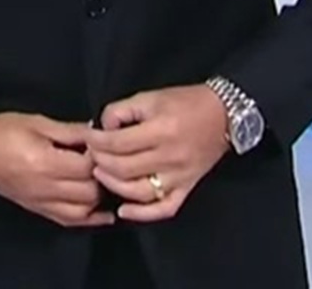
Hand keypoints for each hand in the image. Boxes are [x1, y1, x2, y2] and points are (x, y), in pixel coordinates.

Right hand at [0, 113, 115, 228]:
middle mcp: (44, 187)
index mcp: (45, 162)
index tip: (102, 145)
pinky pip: (68, 220)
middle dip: (102, 176)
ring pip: (83, 211)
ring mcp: (41, 202)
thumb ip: (70, 131)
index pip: (87, 167)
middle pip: (90, 191)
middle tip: (104, 161)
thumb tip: (97, 134)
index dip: (101, 155)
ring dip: (97, 197)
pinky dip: (88, 217)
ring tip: (99, 181)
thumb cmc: (0, 130)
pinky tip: (101, 211)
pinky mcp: (37, 208)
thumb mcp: (37, 122)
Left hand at [85, 85, 230, 222]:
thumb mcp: (149, 97)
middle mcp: (171, 157)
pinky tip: (123, 210)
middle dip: (100, 162)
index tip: (88, 138)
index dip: (96, 142)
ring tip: (100, 174)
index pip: (118, 143)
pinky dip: (142, 214)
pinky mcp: (187, 188)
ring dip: (113, 185)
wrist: (223, 115)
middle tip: (91, 155)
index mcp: (161, 130)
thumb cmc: (184, 103)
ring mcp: (180, 177)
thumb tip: (102, 129)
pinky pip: (164, 209)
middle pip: (124, 168)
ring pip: (138, 191)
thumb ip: (121, 111)